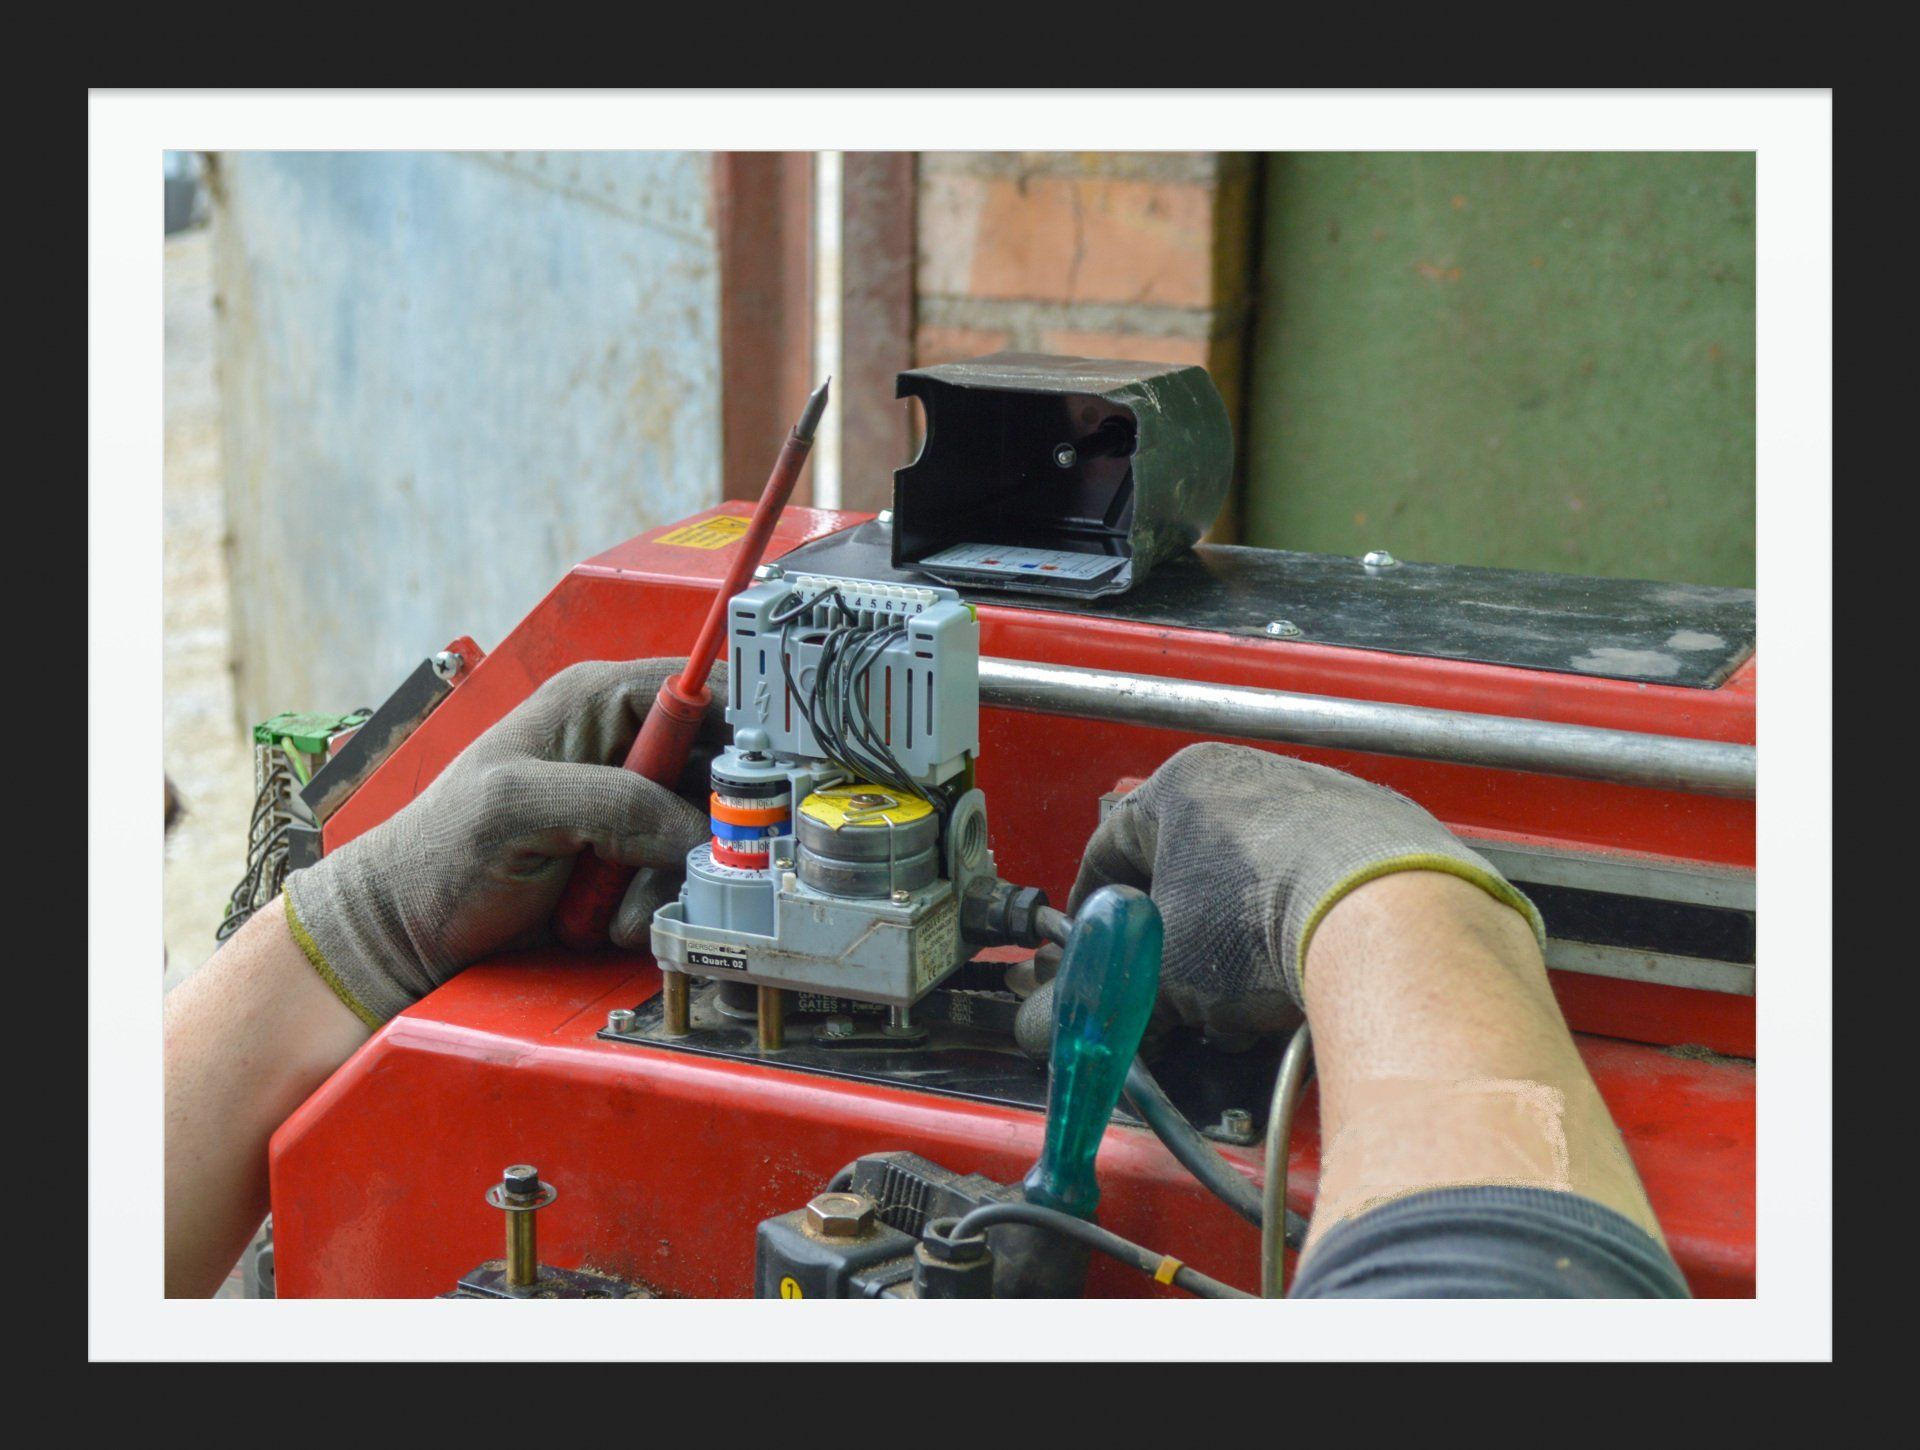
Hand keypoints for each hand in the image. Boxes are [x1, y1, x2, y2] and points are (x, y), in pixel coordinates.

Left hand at [284, 659, 726, 1025]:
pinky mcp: (629, 858)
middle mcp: (622, 745)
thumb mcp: (516, 808)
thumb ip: (612, 803)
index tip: (753, 789)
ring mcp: (628, 805)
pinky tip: (610, 918)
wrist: (406, 933)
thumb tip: (696, 828)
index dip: (740, 735)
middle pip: (718, 770)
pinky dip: (657, 905)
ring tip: (613, 907)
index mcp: (596, 699)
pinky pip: (681, 877)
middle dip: (705, 826)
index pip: (703, 692)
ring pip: (705, 833)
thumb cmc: (436, 855)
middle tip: (680, 864)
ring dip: (671, 880)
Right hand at [1043, 743, 1542, 1037]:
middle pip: (1188, 865)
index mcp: (1185, 782)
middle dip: (1172, 935)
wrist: (1390, 923)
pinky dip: (1298, 935)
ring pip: (1254, 880)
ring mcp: (1326, 802)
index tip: (1087, 954)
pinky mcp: (1384, 839)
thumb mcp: (1158, 972)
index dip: (1091, 911)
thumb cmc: (1258, 921)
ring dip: (1236, 939)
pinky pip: (1317, 891)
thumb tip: (1046, 1028)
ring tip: (1236, 1000)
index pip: (1111, 846)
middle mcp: (1256, 775)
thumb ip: (1097, 999)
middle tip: (1163, 989)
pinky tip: (1298, 982)